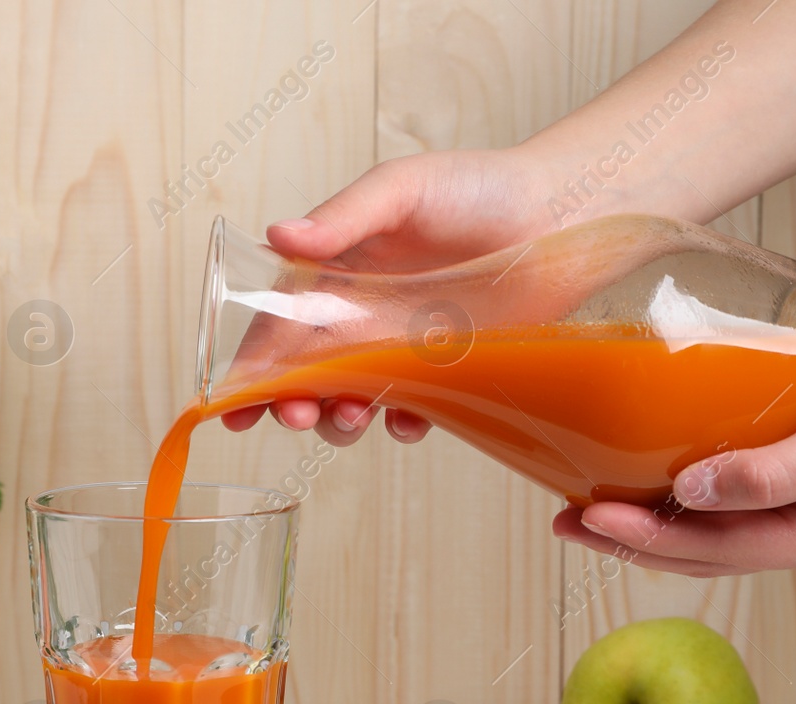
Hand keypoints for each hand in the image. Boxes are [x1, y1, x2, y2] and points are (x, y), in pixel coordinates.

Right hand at [222, 148, 556, 446]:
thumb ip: (342, 218)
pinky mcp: (445, 373)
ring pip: (349, 400)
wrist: (563, 215)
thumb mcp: (400, 190)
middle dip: (289, 404)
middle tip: (296, 415)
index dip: (250, 369)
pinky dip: (401, 423)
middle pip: (303, 376)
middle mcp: (360, 315)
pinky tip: (409, 417)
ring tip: (351, 415)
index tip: (232, 406)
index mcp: (334, 273)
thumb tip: (278, 235)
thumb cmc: (479, 188)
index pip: (275, 327)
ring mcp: (400, 348)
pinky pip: (410, 412)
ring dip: (339, 420)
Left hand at [553, 267, 795, 575]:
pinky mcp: (787, 446)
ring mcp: (795, 488)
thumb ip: (776, 474)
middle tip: (563, 518)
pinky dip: (675, 468)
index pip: (714, 553)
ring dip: (644, 507)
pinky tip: (636, 454)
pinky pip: (719, 470)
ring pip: (702, 513)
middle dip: (630, 536)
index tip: (586, 516)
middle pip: (698, 544)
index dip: (646, 539)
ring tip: (581, 495)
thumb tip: (690, 494)